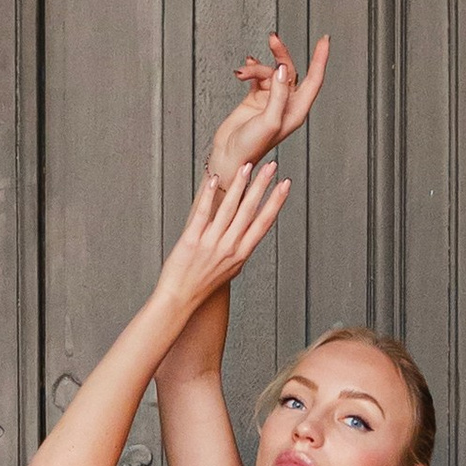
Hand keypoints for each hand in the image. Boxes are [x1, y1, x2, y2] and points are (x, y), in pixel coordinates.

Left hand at [157, 157, 288, 319]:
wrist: (179, 299)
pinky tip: (216, 179)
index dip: (276, 202)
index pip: (264, 222)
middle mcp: (229, 247)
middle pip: (250, 211)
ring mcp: (211, 243)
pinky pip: (203, 213)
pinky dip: (209, 195)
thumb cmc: (203, 284)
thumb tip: (249, 233)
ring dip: (240, 185)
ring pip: (229, 208)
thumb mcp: (230, 269)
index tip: (286, 184)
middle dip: (262, 186)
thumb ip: (240, 248)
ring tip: (248, 166)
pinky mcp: (192, 240)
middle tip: (272, 166)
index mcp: (241, 253)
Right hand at [207, 30, 330, 182]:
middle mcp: (286, 104)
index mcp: (297, 110)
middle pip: (290, 70)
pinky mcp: (255, 98)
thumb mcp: (269, 121)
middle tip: (272, 39)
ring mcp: (271, 100)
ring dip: (256, 69)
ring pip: (270, 72)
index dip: (320, 59)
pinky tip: (243, 70)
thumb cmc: (251, 146)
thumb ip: (278, 94)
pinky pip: (257, 77)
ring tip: (242, 73)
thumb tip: (282, 69)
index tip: (324, 39)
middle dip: (280, 54)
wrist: (229, 155)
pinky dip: (251, 71)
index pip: (314, 79)